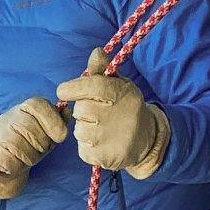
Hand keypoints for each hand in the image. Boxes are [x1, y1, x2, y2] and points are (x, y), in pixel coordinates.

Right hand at [0, 98, 68, 198]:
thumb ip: (56, 122)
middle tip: (37, 151)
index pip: (38, 105)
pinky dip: (16, 167)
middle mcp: (9, 118)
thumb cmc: (24, 146)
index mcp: (23, 109)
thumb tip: (67, 111)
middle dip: (41, 146)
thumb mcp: (44, 132)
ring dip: (29, 158)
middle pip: (33, 131)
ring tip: (25, 158)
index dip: (53, 121)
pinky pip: (11, 162)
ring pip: (22, 148)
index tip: (60, 136)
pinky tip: (13, 165)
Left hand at [57, 49, 170, 177]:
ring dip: (85, 129)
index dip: (73, 88)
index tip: (63, 90)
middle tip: (96, 112)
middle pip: (80, 110)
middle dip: (83, 110)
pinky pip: (82, 149)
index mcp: (121, 94)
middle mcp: (117, 117)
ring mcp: (111, 140)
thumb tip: (96, 51)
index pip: (92, 87)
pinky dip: (87, 146)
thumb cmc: (125, 107)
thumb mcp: (119, 85)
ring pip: (79, 131)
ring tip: (101, 128)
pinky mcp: (104, 158)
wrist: (146, 139)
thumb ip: (104, 70)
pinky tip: (101, 142)